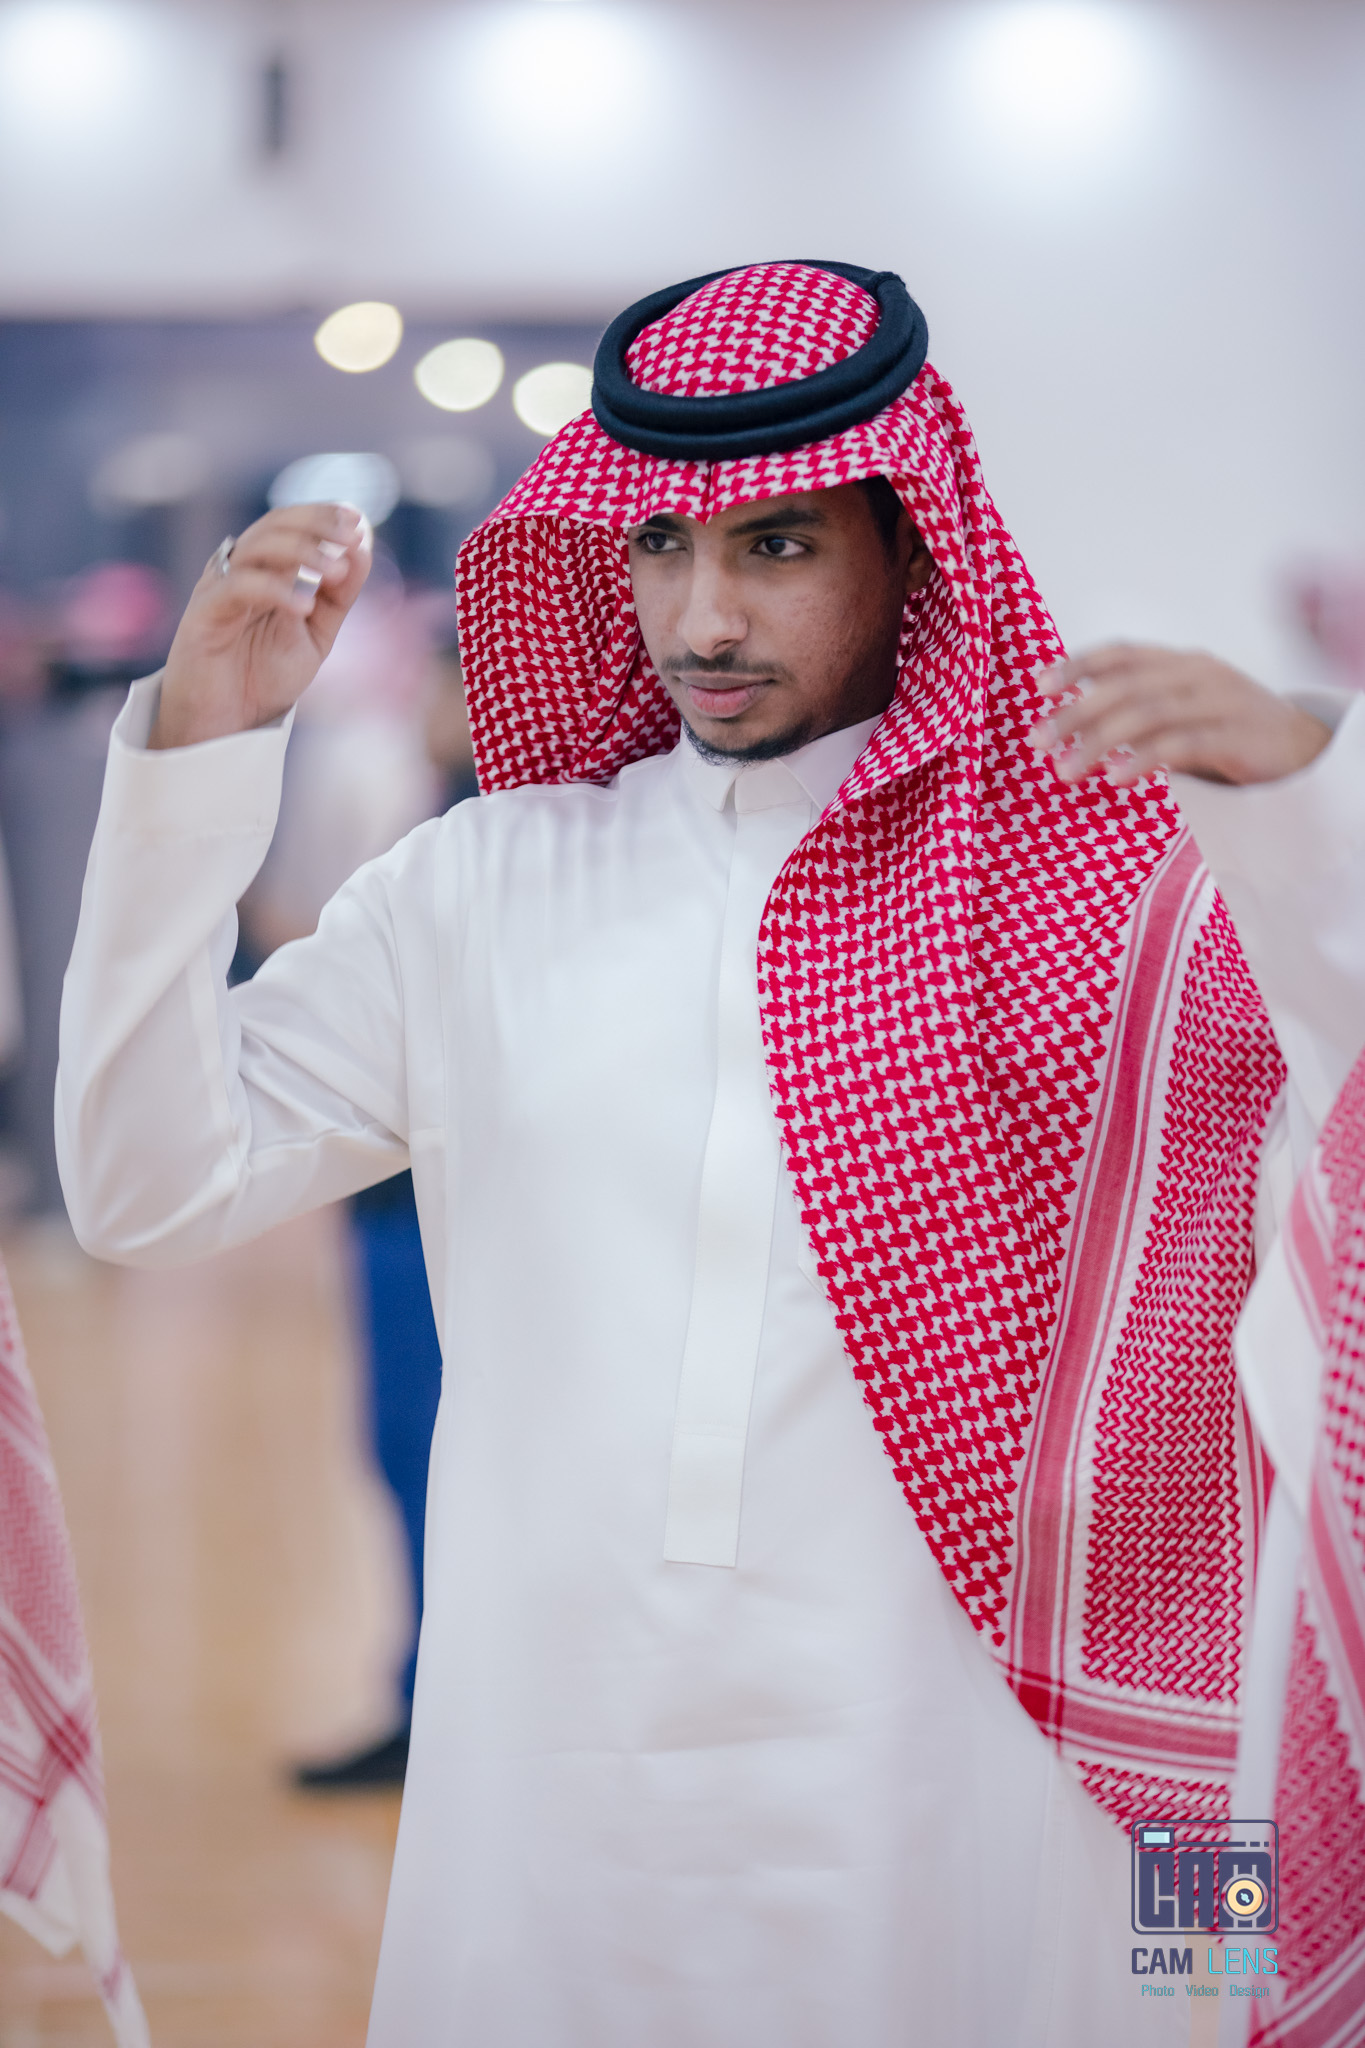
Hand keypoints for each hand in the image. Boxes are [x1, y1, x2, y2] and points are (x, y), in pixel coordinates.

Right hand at [150, 504, 371, 748]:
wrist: (224, 726)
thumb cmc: (262, 678)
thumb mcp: (315, 635)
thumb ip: (338, 597)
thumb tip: (363, 549)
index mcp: (264, 570)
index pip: (291, 525)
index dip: (323, 516)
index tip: (358, 521)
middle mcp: (238, 571)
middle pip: (273, 526)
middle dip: (316, 523)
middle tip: (351, 534)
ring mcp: (217, 589)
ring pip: (255, 549)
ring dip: (301, 551)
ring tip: (336, 570)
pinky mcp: (202, 615)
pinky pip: (237, 588)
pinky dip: (273, 590)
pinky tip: (304, 606)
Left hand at [1029, 643, 1331, 787]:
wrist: (1305, 750)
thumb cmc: (1230, 733)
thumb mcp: (1183, 710)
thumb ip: (1138, 709)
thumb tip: (1071, 728)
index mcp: (1179, 662)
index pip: (1121, 653)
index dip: (1078, 665)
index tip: (1038, 686)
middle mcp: (1197, 674)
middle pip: (1124, 685)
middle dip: (1074, 712)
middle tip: (1037, 742)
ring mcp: (1219, 702)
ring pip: (1147, 714)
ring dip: (1098, 742)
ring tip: (1065, 770)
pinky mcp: (1236, 737)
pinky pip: (1181, 745)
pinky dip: (1144, 759)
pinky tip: (1116, 778)